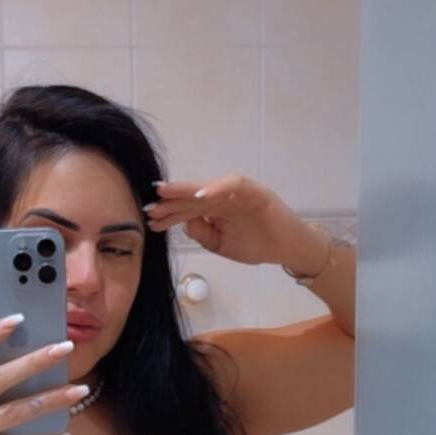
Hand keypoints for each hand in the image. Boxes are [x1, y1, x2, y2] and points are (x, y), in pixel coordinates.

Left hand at [144, 173, 325, 268]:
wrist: (286, 248)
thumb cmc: (256, 244)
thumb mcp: (220, 245)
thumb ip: (202, 233)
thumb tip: (184, 222)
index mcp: (214, 210)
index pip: (187, 209)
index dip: (168, 214)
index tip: (149, 220)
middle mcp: (222, 197)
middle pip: (192, 197)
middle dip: (170, 201)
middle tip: (149, 205)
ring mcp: (237, 193)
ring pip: (207, 188)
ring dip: (186, 191)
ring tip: (165, 194)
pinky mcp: (254, 192)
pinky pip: (233, 185)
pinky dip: (216, 189)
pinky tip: (199, 198)